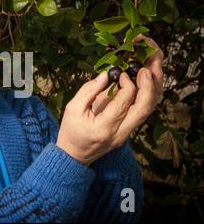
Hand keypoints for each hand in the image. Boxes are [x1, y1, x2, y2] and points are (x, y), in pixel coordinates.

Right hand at [56, 35, 163, 165]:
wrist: (74, 155)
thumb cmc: (71, 131)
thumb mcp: (72, 108)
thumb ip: (88, 90)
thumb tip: (106, 74)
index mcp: (103, 128)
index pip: (123, 104)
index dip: (127, 85)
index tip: (122, 73)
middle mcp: (119, 133)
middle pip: (144, 109)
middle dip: (149, 86)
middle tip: (147, 68)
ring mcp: (126, 134)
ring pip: (147, 111)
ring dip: (152, 90)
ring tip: (152, 71)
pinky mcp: (128, 131)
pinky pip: (142, 113)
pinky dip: (147, 96)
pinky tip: (146, 83)